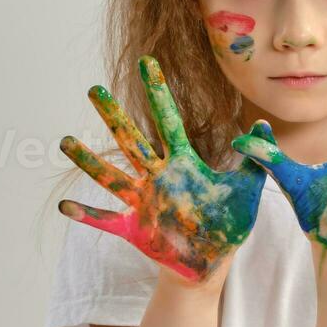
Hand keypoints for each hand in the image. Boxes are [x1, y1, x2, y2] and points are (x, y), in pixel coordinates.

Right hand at [58, 55, 267, 284]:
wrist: (212, 262)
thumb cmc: (228, 224)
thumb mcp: (247, 190)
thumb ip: (254, 157)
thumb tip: (262, 122)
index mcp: (183, 164)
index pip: (168, 121)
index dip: (158, 92)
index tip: (148, 63)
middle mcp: (157, 177)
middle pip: (131, 141)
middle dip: (114, 116)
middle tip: (94, 90)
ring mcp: (143, 202)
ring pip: (111, 177)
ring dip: (89, 161)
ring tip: (66, 141)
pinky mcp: (134, 228)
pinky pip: (106, 219)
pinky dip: (86, 215)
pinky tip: (65, 206)